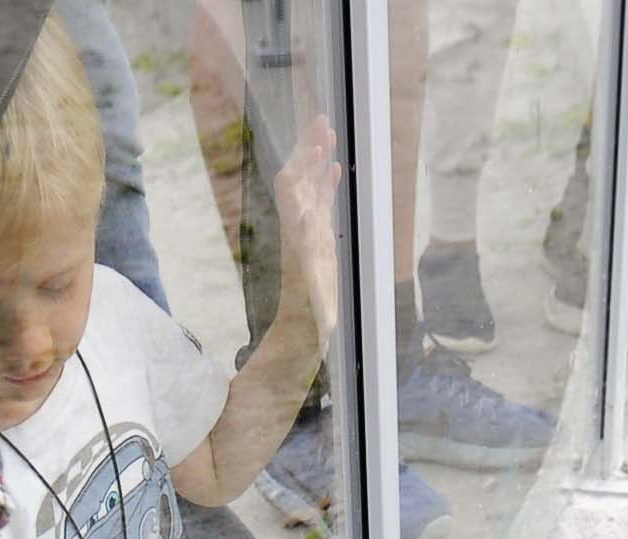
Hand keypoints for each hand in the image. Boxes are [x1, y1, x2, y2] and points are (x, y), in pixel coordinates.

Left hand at [270, 121, 342, 335]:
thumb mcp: (308, 281)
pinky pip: (322, 202)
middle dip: (309, 148)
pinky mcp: (318, 239)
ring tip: (327, 131)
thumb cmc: (307, 312)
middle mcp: (298, 226)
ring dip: (317, 159)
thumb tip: (305, 212)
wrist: (303, 331)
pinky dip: (326, 182)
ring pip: (311, 185)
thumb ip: (305, 248)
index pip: (293, 186)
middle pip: (300, 177)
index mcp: (295, 232)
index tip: (316, 139)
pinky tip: (334, 168)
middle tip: (321, 118)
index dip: (303, 161)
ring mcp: (308, 231)